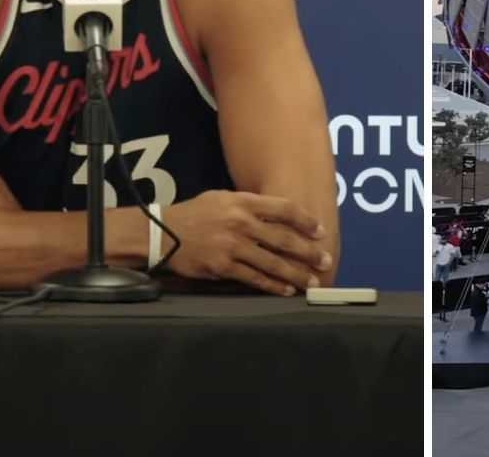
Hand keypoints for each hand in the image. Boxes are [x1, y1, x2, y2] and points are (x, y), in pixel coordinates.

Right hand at [161, 190, 332, 296]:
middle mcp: (240, 222)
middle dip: (308, 252)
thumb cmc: (195, 214)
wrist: (163, 233)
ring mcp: (232, 246)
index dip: (305, 221)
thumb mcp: (222, 198)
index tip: (320, 231)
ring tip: (312, 281)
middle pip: (283, 239)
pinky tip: (286, 290)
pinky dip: (273, 286)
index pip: (283, 208)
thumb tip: (278, 215)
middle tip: (325, 261)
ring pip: (272, 263)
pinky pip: (254, 278)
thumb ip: (249, 205)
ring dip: (296, 274)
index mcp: (243, 202)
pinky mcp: (223, 267)